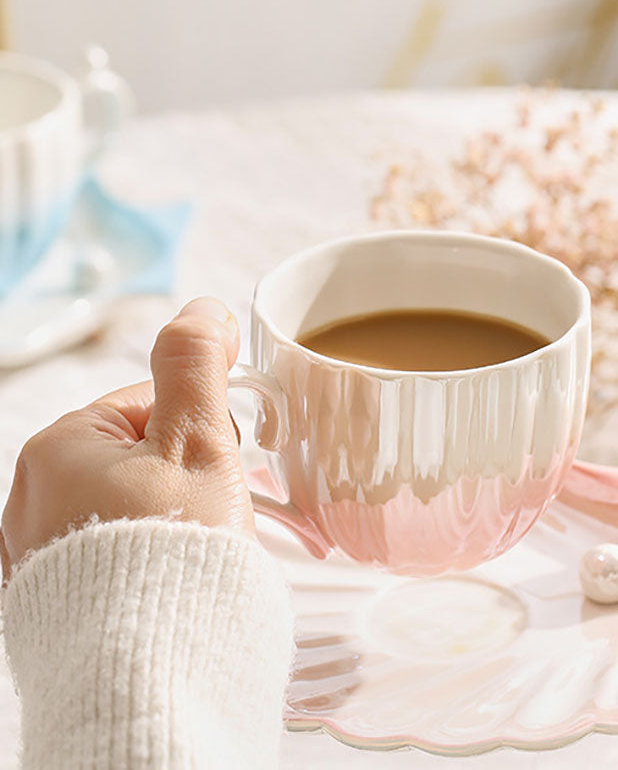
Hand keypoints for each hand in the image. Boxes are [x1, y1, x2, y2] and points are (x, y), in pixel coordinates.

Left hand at [1, 298, 252, 580]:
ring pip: (129, 502)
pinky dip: (143, 554)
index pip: (150, 405)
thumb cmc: (175, 555)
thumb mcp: (198, 443)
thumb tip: (202, 309)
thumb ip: (196, 368)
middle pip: (139, 454)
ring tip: (191, 551)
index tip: (222, 466)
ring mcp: (37, 547)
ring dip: (170, 515)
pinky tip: (164, 578)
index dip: (201, 430)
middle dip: (187, 474)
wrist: (150, 671)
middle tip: (210, 514)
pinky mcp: (52, 592)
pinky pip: (111, 547)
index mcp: (60, 446)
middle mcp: (32, 493)